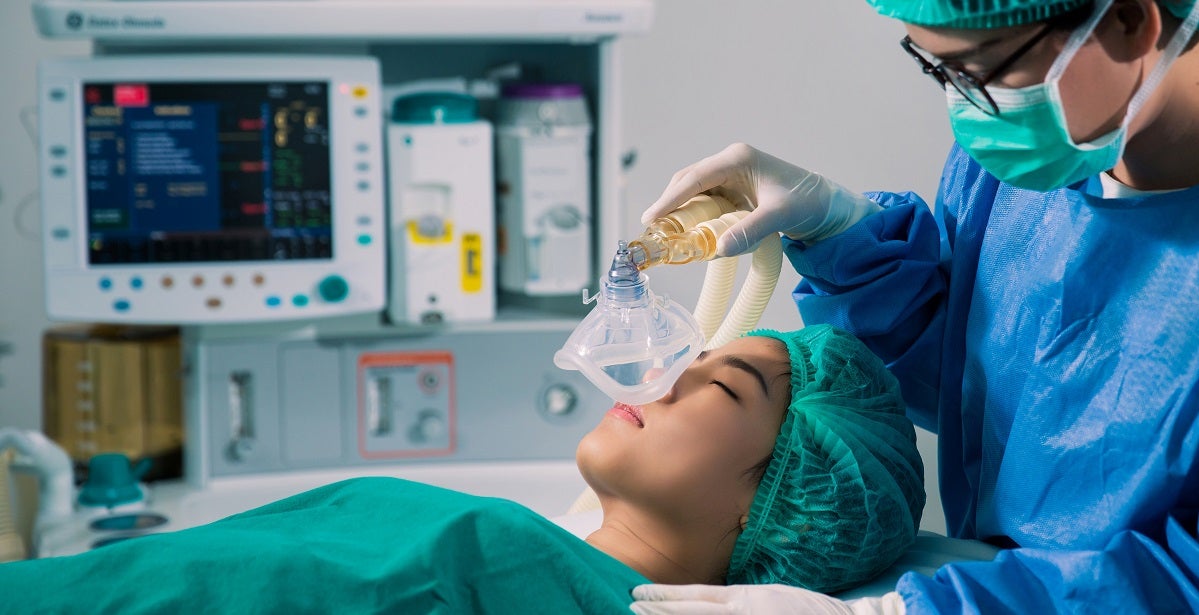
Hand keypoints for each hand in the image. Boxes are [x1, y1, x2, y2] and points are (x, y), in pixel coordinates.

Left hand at [629, 584, 904, 614]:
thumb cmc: (813, 613)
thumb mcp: (773, 597)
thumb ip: (744, 598)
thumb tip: (716, 599)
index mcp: (748, 598)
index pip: (696, 597)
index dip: (664, 597)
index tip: (637, 594)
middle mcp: (743, 611)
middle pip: (690, 612)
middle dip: (657, 611)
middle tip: (628, 606)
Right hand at [642, 144, 880, 255]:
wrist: (828, 207)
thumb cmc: (809, 202)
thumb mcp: (780, 216)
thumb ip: (750, 231)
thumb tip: (719, 248)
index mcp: (738, 159)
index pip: (694, 178)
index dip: (670, 198)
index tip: (651, 217)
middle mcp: (731, 164)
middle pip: (688, 182)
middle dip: (670, 205)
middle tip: (654, 229)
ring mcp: (731, 177)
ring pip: (695, 193)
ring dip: (681, 213)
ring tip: (667, 235)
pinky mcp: (734, 192)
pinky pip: (706, 203)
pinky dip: (695, 218)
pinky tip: (690, 234)